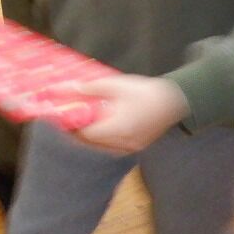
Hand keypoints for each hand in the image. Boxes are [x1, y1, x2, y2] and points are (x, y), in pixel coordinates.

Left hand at [66, 75, 188, 154]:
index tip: (59, 118)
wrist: (173, 101)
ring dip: (87, 138)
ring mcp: (131, 147)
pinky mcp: (136, 147)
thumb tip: (69, 88)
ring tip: (77, 123)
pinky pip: (112, 147)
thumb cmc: (143, 91)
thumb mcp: (114, 85)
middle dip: (76, 133)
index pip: (86, 135)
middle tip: (65, 121)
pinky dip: (100, 140)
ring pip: (101, 147)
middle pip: (91, 144)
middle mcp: (124, 143)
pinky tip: (96, 128)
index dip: (70, 128)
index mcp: (118, 128)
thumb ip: (90, 89)